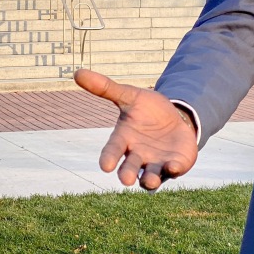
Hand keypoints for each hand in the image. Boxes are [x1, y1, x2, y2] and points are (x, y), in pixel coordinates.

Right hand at [74, 69, 198, 190]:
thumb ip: (106, 88)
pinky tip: (175, 166)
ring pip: (149, 177)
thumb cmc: (147, 110)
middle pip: (129, 169)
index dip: (108, 158)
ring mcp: (156, 163)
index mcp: (123, 140)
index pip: (112, 151)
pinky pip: (173, 170)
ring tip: (149, 180)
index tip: (105, 166)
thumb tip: (77, 72)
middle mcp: (137, 156)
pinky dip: (174, 169)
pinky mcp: (175, 164)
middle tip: (126, 179)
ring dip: (149, 180)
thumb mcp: (130, 96)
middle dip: (127, 174)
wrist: (175, 117)